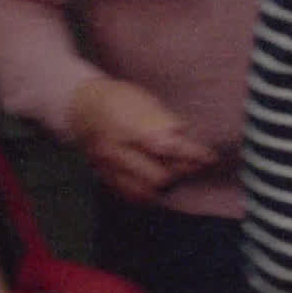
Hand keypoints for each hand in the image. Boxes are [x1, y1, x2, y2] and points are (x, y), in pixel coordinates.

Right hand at [65, 76, 216, 203]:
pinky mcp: (104, 177)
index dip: (192, 155)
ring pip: (144, 192)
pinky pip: (130, 195)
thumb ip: (166, 122)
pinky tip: (154, 182)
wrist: (82, 106)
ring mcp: (109, 167)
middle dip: (179, 172)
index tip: (209, 158)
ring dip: (164, 185)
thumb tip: (187, 138)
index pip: (168, 148)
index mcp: (131, 127)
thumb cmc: (119, 97)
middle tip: (192, 164)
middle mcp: (118, 151)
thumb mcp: (146, 100)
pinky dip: (147, 192)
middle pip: (158, 176)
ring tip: (172, 171)